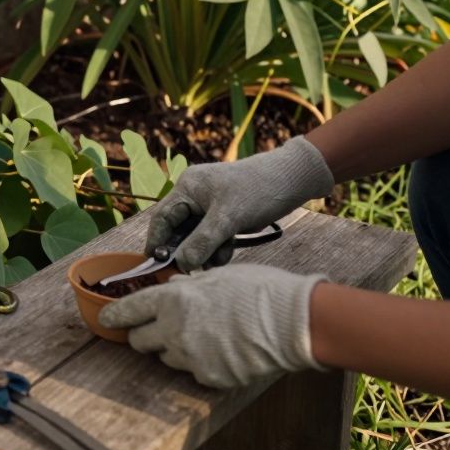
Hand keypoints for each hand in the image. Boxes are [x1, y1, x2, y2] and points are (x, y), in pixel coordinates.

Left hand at [98, 264, 327, 387]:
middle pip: (139, 341)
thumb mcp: (218, 276)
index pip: (128, 311)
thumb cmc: (259, 290)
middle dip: (144, 334)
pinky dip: (201, 362)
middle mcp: (173, 330)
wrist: (293, 322)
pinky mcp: (208, 377)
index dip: (114, 316)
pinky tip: (223, 349)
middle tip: (158, 329)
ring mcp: (190, 357)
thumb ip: (188, 285)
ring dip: (175, 348)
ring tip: (205, 335)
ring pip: (166, 357)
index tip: (106, 320)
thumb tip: (171, 287)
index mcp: (172, 299)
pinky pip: (193, 371)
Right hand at [146, 136, 333, 269]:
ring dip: (204, 252)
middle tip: (193, 269)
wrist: (293, 180)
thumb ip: (202, 242)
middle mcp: (194, 197)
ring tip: (220, 257)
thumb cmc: (259, 190)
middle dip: (186, 251)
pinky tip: (227, 252)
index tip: (156, 265)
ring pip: (195, 238)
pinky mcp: (225, 218)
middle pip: (178, 231)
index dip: (157, 242)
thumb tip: (182, 264)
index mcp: (187, 188)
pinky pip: (211, 239)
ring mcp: (209, 208)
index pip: (162, 219)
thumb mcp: (228, 218)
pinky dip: (217, 249)